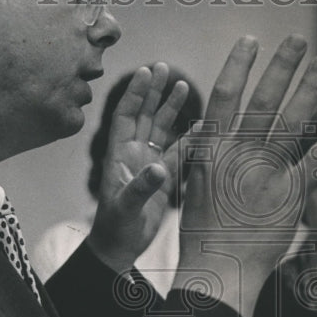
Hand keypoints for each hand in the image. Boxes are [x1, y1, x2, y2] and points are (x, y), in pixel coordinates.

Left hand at [88, 63, 188, 272]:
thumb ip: (142, 188)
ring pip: (161, 129)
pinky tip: (202, 123)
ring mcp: (149, 164)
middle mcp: (134, 154)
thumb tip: (159, 169)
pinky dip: (189, 137)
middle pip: (144, 114)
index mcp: (119, 155)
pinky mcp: (163, 177)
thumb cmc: (115, 230)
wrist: (118, 249)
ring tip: (181, 85)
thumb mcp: (126, 209)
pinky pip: (177, 151)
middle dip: (152, 91)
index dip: (134, 93)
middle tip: (163, 67)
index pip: (126, 116)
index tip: (144, 71)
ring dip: (169, 108)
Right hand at [173, 35, 316, 316]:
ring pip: (292, 122)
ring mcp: (267, 175)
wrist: (219, 271)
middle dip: (281, 67)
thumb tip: (210, 122)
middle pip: (263, 100)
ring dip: (310, 89)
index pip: (224, 96)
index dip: (238, 66)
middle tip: (297, 40)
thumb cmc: (200, 231)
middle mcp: (239, 156)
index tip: (250, 41)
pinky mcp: (291, 196)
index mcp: (211, 150)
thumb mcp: (192, 183)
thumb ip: (205, 151)